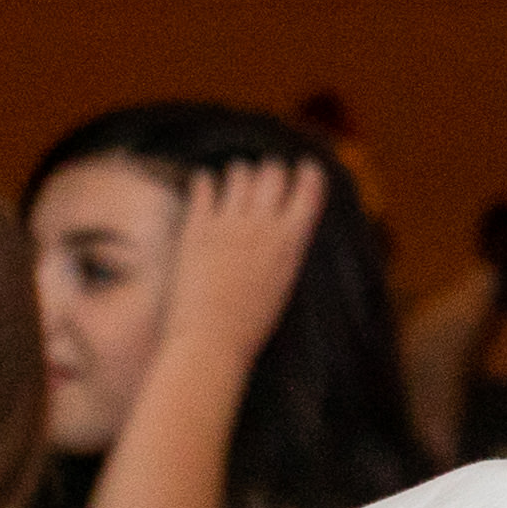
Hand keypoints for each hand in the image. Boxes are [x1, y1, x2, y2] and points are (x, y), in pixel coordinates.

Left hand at [155, 156, 332, 363]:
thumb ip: (287, 247)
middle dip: (273, 170)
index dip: (310, 174)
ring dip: (241, 172)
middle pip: (274, 174)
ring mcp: (227, 224)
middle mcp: (262, 226)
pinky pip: (203, 186)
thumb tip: (286, 223)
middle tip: (268, 172)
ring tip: (237, 176)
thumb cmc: (253, 323)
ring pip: (239, 174)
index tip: (306, 167)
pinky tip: (206, 182)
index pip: (309, 191)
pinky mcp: (196, 227)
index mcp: (291, 241)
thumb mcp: (285, 282)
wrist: (211, 340)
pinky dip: (206, 181)